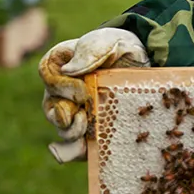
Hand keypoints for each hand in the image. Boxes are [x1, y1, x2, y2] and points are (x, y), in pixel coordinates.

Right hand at [39, 28, 148, 163]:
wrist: (146, 64)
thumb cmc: (122, 48)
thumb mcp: (110, 41)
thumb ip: (90, 49)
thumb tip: (69, 71)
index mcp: (61, 65)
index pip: (47, 75)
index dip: (62, 85)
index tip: (84, 87)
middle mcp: (62, 93)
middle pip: (51, 108)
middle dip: (64, 114)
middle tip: (82, 114)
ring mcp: (76, 114)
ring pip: (62, 129)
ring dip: (71, 132)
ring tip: (86, 126)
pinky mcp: (90, 131)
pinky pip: (76, 148)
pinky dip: (76, 152)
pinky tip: (85, 150)